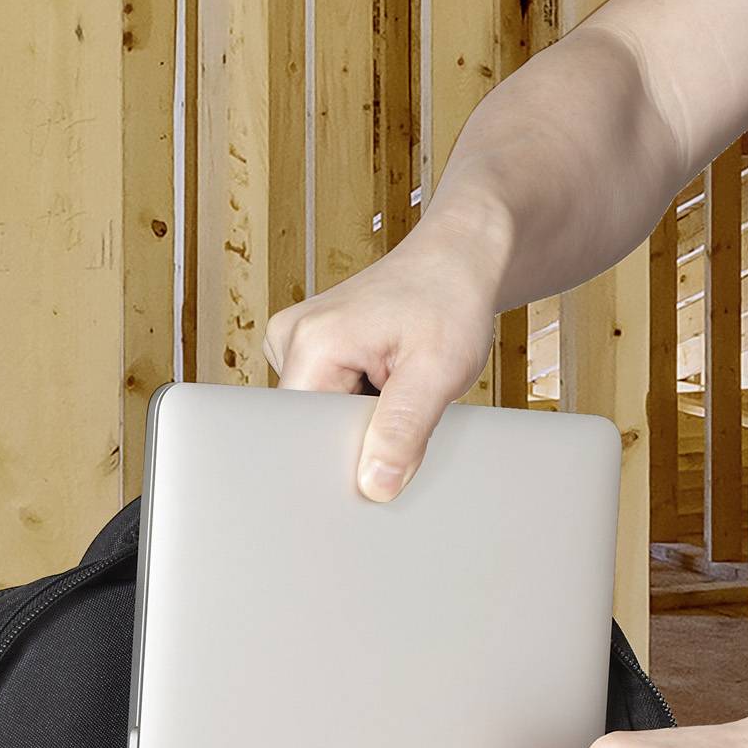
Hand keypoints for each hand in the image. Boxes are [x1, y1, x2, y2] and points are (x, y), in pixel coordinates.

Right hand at [264, 213, 511, 499]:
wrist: (456, 262)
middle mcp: (291, 338)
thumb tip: (375, 486)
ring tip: (394, 390)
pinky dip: (359, 406)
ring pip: (319, 417)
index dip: (339, 461)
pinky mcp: (311, 349)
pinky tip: (384, 385)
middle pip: (307, 427)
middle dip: (354, 439)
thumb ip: (403, 432)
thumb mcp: (436, 373)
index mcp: (312, 342)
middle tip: (401, 418)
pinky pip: (326, 399)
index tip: (378, 465)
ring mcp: (297, 342)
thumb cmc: (450, 302)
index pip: (299, 434)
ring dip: (359, 421)